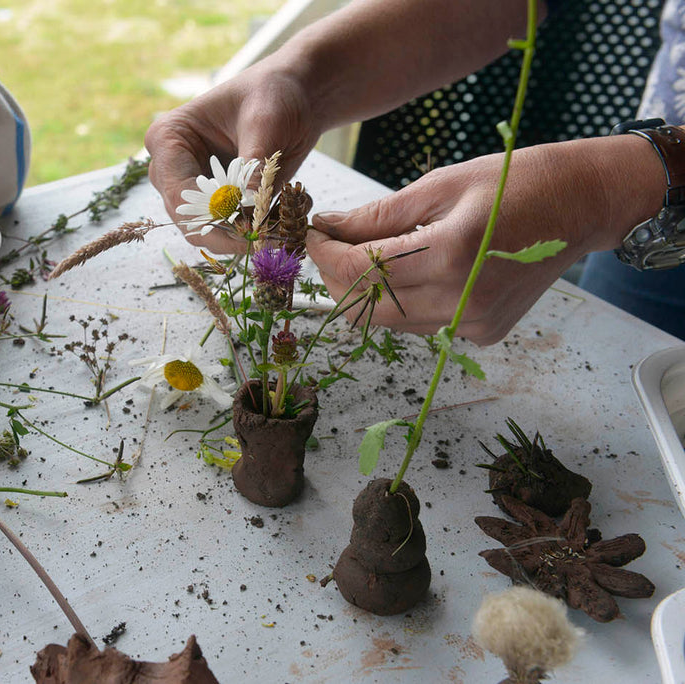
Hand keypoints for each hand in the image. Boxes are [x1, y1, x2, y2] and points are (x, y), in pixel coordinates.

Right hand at [144, 61, 320, 253]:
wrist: (296, 96)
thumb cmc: (273, 94)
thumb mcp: (265, 124)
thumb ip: (254, 165)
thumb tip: (248, 210)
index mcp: (168, 139)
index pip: (179, 194)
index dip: (212, 219)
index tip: (249, 231)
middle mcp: (171, 169)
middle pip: (190, 219)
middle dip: (229, 233)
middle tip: (267, 236)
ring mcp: (192, 187)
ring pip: (209, 231)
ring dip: (245, 235)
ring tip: (280, 224)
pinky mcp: (216, 202)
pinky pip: (228, 231)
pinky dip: (256, 230)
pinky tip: (281, 218)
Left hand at [306, 136, 665, 344]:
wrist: (583, 204)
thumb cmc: (515, 180)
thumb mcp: (440, 186)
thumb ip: (378, 216)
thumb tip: (328, 227)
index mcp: (450, 255)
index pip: (359, 271)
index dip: (324, 254)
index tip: (313, 233)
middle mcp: (461, 301)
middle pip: (365, 308)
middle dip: (337, 277)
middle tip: (332, 243)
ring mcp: (474, 324)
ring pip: (388, 323)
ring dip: (365, 292)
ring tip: (366, 253)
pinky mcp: (483, 334)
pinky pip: (419, 325)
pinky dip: (401, 301)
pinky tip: (410, 269)